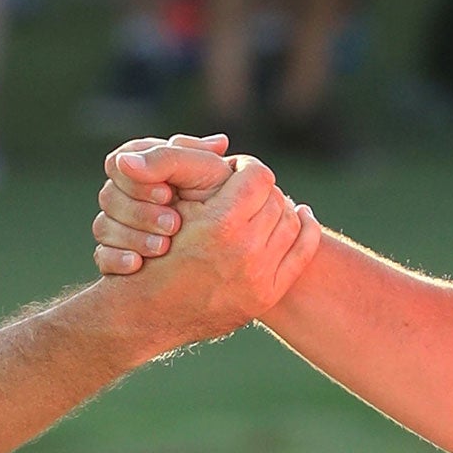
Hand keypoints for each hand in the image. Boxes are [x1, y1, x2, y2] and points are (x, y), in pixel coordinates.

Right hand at [102, 150, 319, 346]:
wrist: (147, 313)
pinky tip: (301, 216)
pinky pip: (303, 251)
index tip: (235, 169)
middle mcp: (245, 251)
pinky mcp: (266, 294)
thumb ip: (188, 168)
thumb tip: (222, 140)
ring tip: (262, 204)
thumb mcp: (167, 205)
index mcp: (220, 224)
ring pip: (290, 221)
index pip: (257, 175)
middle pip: (275, 197)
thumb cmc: (151, 252)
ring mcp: (259, 277)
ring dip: (278, 208)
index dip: (245, 167)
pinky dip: (306, 229)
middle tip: (246, 188)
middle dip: (260, 189)